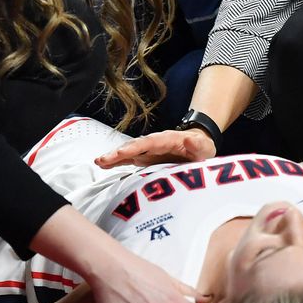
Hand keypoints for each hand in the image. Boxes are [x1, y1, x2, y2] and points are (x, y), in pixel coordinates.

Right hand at [95, 129, 214, 168]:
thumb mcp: (203, 147)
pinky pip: (129, 158)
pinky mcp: (145, 158)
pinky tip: (103, 165)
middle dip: (118, 152)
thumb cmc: (201, 147)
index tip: (123, 152)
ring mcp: (148, 150)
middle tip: (102, 160)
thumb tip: (189, 138)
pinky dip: (117, 161)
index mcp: (167, 140)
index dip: (135, 147)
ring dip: (114, 157)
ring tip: (99, 162)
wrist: (198, 146)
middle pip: (134, 146)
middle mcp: (154, 143)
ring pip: (128, 152)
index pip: (149, 143)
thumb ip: (196, 144)